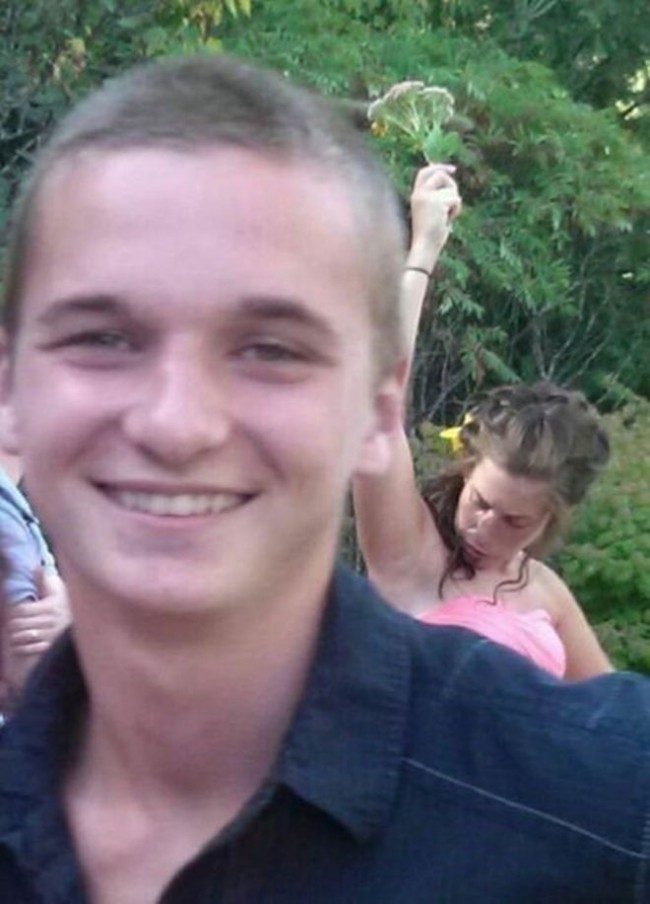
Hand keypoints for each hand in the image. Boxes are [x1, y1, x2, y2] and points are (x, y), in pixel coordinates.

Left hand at [2, 571, 69, 696]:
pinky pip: (28, 649)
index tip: (17, 613)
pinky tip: (21, 646)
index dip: (15, 612)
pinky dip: (21, 648)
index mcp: (49, 606)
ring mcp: (49, 636)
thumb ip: (46, 580)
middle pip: (18, 624)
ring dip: (15, 637)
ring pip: (21, 637)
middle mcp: (48, 621)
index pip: (21, 610)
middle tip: (14, 625)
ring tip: (16, 635)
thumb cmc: (71, 607)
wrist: (89, 627)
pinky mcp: (49, 648)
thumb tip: (37, 567)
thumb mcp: (61, 591)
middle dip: (13, 625)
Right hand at [407, 163, 461, 269]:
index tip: (452, 169)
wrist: (424, 248)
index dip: (438, 167)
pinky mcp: (437, 202)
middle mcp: (420, 193)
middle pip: (440, 174)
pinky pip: (456, 200)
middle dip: (451, 184)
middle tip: (454, 199)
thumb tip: (452, 189)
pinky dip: (456, 210)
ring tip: (447, 217)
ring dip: (454, 203)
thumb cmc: (429, 237)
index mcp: (416, 196)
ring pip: (451, 189)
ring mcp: (428, 197)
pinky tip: (448, 220)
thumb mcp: (432, 214)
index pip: (425, 172)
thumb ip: (438, 200)